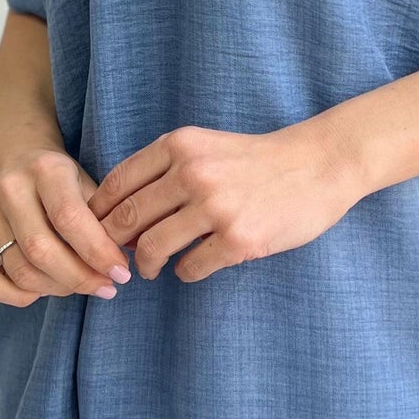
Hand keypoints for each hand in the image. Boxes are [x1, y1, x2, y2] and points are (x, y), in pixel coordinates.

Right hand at [0, 124, 134, 307]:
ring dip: (57, 288)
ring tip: (80, 285)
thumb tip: (132, 255)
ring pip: (20, 271)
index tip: (121, 272)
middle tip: (106, 287)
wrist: (9, 149)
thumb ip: (105, 214)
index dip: (98, 253)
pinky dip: (21, 296)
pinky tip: (45, 289)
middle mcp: (8, 190)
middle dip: (80, 278)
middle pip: (42, 251)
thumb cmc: (55, 171)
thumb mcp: (85, 177)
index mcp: (44, 170)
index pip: (70, 220)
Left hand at [87, 120, 362, 282]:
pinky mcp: (238, 239)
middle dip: (114, 245)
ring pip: (153, 248)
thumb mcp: (206, 147)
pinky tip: (193, 267)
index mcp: (180, 145)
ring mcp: (216, 208)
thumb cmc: (258, 160)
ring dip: (147, 265)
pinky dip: (185, 272)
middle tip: (119, 258)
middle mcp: (192, 173)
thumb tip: (122, 217)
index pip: (117, 183)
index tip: (98, 232)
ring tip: (153, 268)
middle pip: (126, 219)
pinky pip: (191, 267)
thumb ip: (166, 171)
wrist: (320, 164)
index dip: (99, 213)